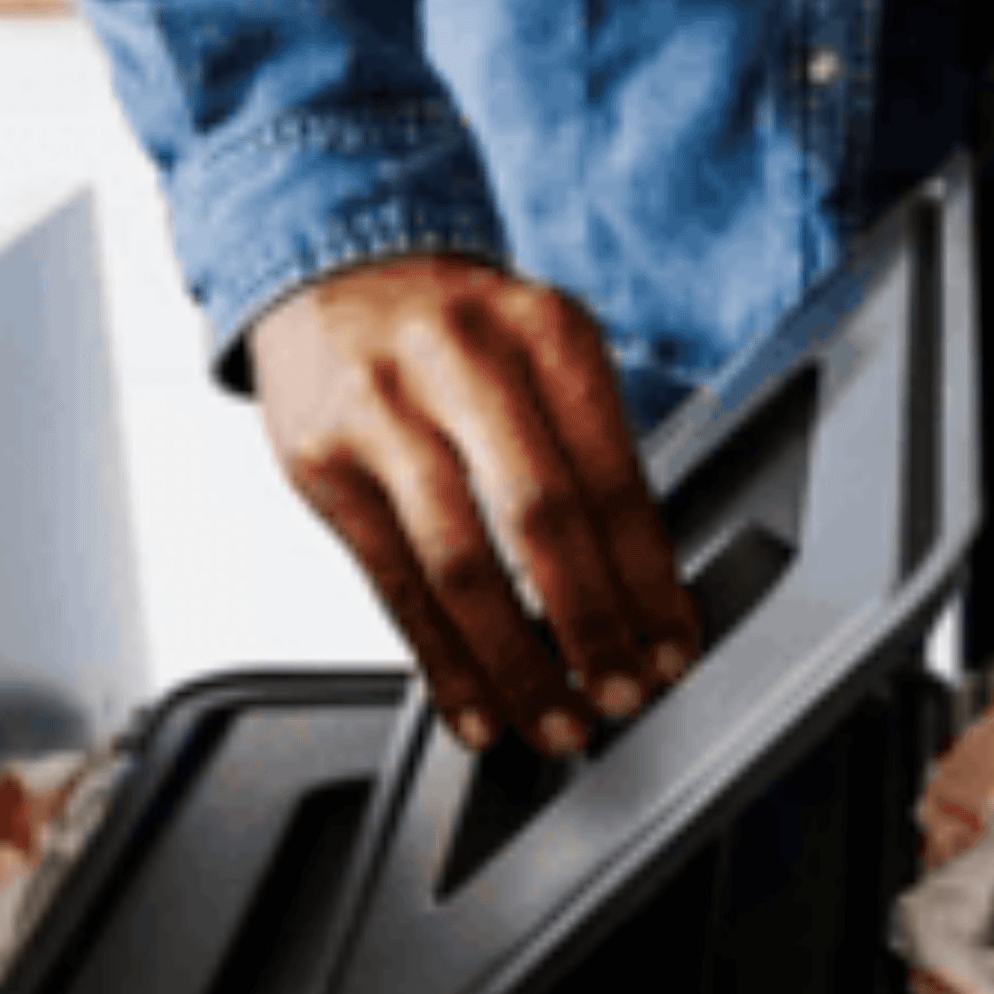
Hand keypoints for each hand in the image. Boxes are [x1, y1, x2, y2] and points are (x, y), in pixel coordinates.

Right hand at [249, 256, 701, 756]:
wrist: (331, 271)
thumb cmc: (464, 337)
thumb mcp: (543, 356)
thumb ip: (591, 455)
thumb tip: (646, 599)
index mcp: (545, 334)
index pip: (613, 477)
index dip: (649, 577)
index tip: (673, 646)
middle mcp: (462, 361)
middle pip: (539, 518)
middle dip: (590, 625)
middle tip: (622, 694)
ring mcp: (381, 411)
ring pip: (460, 565)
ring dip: (514, 665)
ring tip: (556, 722)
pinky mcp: (321, 464)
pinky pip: (394, 585)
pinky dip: (442, 663)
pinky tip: (477, 709)